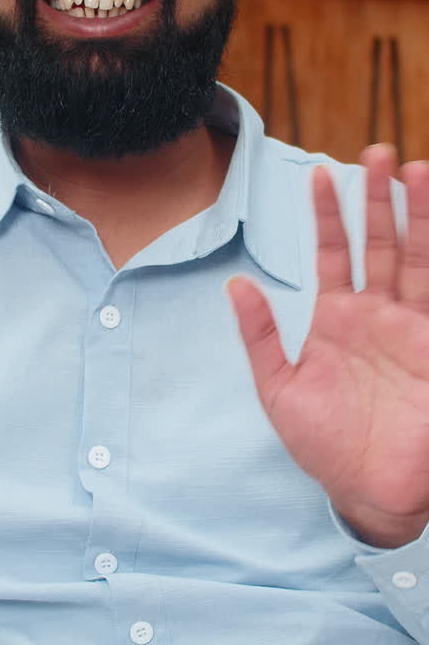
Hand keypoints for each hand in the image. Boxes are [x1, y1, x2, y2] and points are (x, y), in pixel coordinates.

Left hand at [227, 145, 428, 547]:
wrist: (369, 493)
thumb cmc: (325, 447)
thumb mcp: (279, 389)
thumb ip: (259, 337)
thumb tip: (234, 284)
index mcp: (338, 321)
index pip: (333, 254)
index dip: (328, 215)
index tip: (322, 173)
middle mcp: (379, 316)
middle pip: (382, 243)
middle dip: (381, 199)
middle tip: (381, 152)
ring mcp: (412, 328)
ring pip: (419, 258)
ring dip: (418, 217)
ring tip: (418, 170)